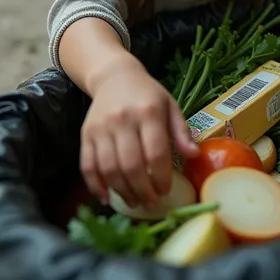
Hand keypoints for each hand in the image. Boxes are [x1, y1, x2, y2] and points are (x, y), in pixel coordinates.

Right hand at [80, 55, 198, 209]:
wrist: (113, 76)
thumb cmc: (147, 94)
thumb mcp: (170, 105)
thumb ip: (181, 131)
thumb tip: (194, 156)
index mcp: (148, 112)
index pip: (155, 152)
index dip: (161, 177)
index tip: (165, 191)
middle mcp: (122, 120)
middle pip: (131, 165)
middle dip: (142, 191)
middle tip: (150, 204)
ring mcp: (100, 128)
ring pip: (109, 169)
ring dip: (122, 192)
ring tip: (134, 202)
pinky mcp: (85, 135)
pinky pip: (87, 165)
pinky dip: (95, 186)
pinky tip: (106, 198)